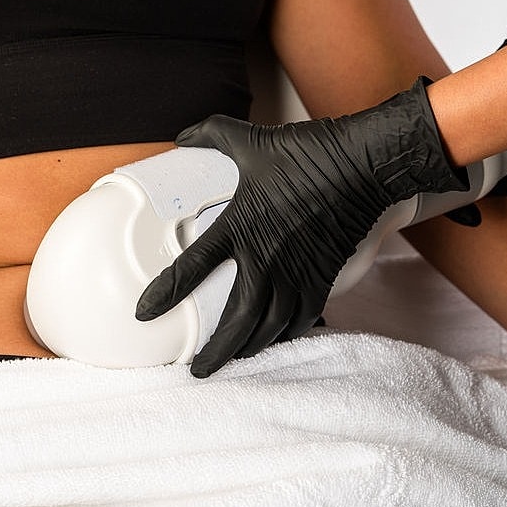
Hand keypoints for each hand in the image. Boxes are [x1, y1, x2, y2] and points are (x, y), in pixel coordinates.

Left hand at [135, 78, 467, 376]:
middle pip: (235, 318)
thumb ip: (210, 136)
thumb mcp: (249, 140)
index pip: (191, 268)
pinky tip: (276, 340)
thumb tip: (181, 135)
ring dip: (249, 348)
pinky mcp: (324, 276)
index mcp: (239, 226)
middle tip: (197, 370)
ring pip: (269, 326)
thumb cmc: (305, 152)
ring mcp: (297, 271)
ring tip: (233, 360)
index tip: (144, 313)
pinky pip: (302, 317)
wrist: (363, 165)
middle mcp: (265, 257)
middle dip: (215, 350)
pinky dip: (287, 333)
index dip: (164, 294)